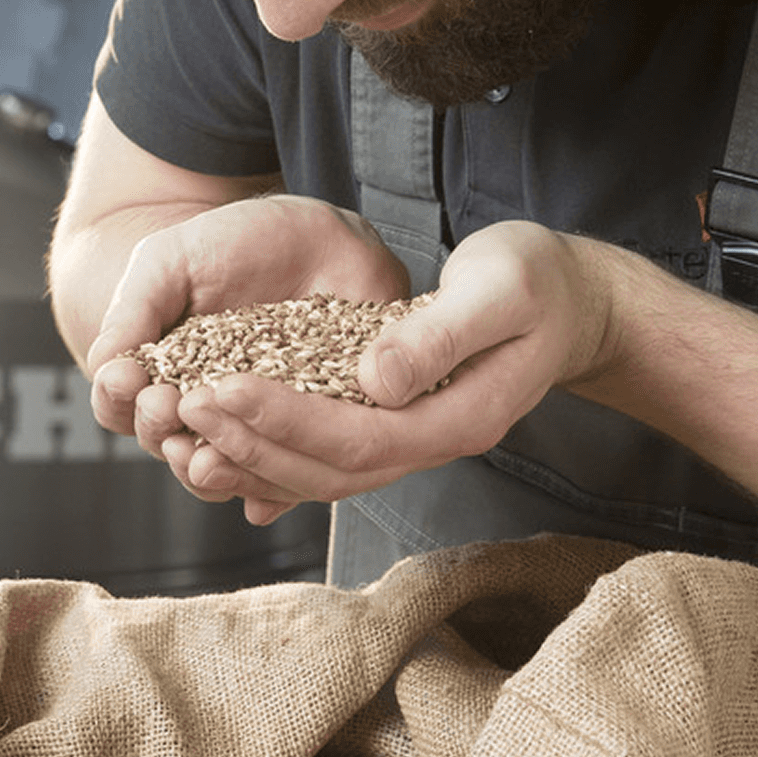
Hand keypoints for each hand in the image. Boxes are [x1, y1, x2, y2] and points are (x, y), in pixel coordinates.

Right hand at [84, 197, 407, 514]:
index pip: (123, 408)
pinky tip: (265, 497)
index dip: (119, 399)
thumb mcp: (169, 262)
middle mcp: (205, 408)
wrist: (309, 228)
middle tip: (165, 402)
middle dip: (158, 429)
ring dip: (208, 468)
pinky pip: (292, 473)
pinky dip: (276, 492)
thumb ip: (132, 311)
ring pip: (225, 472)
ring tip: (205, 451)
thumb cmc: (229, 243)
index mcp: (160, 374)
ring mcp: (257, 423)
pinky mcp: (312, 429)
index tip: (127, 377)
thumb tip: (103, 364)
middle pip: (167, 447)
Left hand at [168, 221, 626, 518]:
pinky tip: (225, 432)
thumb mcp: (502, 289)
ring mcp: (416, 444)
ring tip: (189, 416)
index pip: (357, 439)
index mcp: (459, 419)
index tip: (221, 386)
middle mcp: (433, 445)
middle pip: (329, 469)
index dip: (284, 419)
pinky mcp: (398, 427)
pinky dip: (273, 450)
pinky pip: (327, 457)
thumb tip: (375, 379)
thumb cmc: (540, 282)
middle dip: (251, 440)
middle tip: (184, 403)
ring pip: (322, 474)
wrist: (573, 303)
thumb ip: (440, 335)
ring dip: (253, 452)